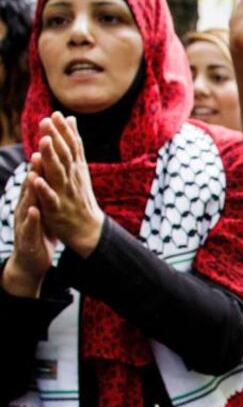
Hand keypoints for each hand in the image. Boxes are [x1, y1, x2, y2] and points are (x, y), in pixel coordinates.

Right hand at [2, 163, 57, 297]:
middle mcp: (26, 207)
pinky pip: (29, 227)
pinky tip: (34, 210)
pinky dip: (32, 218)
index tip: (50, 147)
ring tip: (33, 176)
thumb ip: (47, 190)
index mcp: (32, 199)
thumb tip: (53, 171)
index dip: (43, 162)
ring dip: (30, 191)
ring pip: (27, 204)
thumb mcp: (44, 207)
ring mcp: (24, 222)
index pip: (38, 178)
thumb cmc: (39, 230)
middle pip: (30, 186)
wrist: (30, 260)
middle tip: (40, 152)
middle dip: (35, 170)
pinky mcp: (27, 238)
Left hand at [32, 112, 104, 257]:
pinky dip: (43, 188)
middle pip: (64, 155)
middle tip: (47, 121)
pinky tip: (35, 179)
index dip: (64, 131)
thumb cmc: (80, 195)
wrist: (88, 228)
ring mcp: (65, 192)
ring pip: (57, 173)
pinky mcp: (57, 209)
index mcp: (76, 168)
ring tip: (43, 143)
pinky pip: (50, 198)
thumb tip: (70, 119)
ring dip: (50, 158)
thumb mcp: (79, 167)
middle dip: (56, 138)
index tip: (56, 114)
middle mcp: (72, 177)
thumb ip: (73, 143)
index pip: (71, 146)